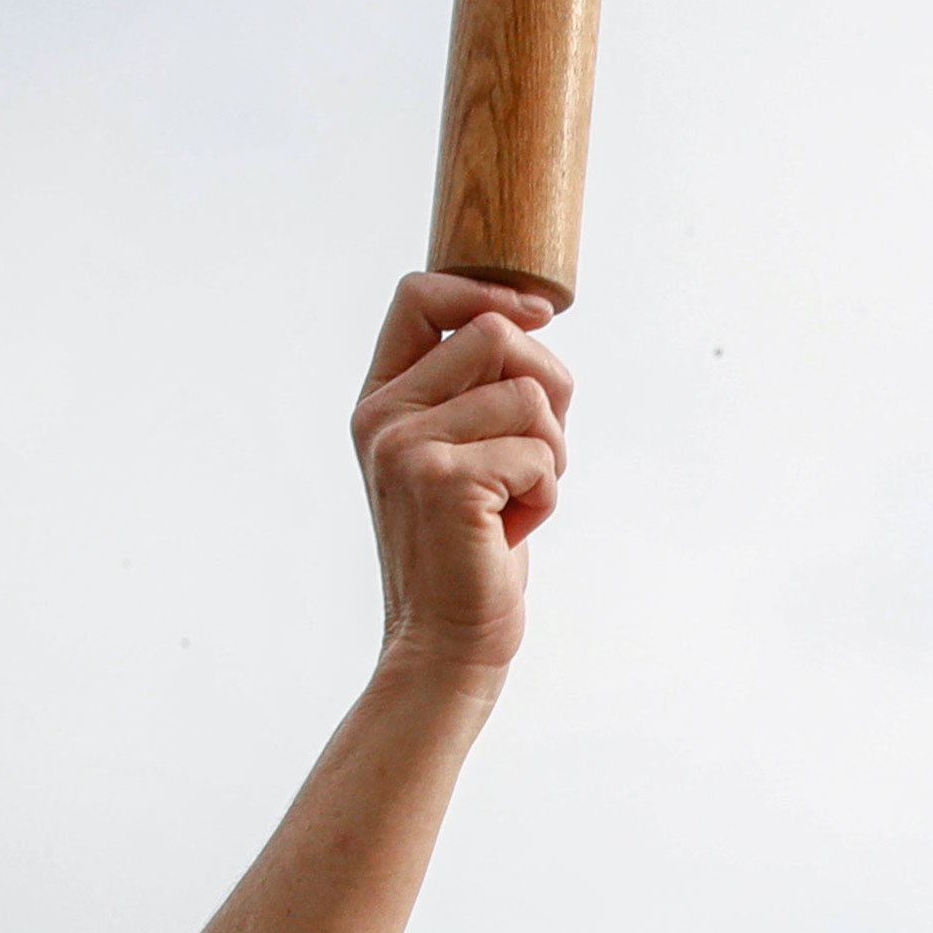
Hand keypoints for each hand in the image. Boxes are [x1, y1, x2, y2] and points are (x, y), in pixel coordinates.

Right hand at [352, 271, 570, 679]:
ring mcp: (407, 446)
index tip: (542, 313)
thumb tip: (532, 317)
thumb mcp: (464, 454)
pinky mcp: (444, 481)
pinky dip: (546, 495)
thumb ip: (478, 390)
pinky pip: (539, 453)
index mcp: (381, 399)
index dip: (488, 290)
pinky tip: (510, 530)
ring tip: (514, 501)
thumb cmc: (471, 548)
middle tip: (537, 453)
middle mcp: (383, 415)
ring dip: (551, 453)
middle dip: (549, 388)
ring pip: (530, 396)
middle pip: (496, 334)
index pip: (420, 296)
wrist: (445, 641)